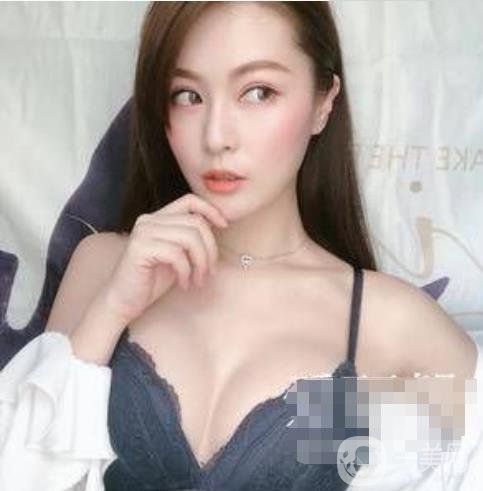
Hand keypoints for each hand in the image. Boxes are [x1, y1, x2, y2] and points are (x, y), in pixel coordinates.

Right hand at [101, 193, 227, 324]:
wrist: (125, 301)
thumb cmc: (153, 279)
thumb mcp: (179, 254)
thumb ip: (191, 237)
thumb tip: (218, 224)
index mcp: (158, 217)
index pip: (190, 201)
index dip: (211, 210)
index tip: (225, 226)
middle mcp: (149, 220)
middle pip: (196, 222)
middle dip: (210, 249)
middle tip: (210, 272)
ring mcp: (143, 232)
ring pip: (190, 238)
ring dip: (201, 263)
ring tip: (198, 280)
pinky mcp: (139, 248)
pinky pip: (177, 254)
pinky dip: (186, 272)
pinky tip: (184, 284)